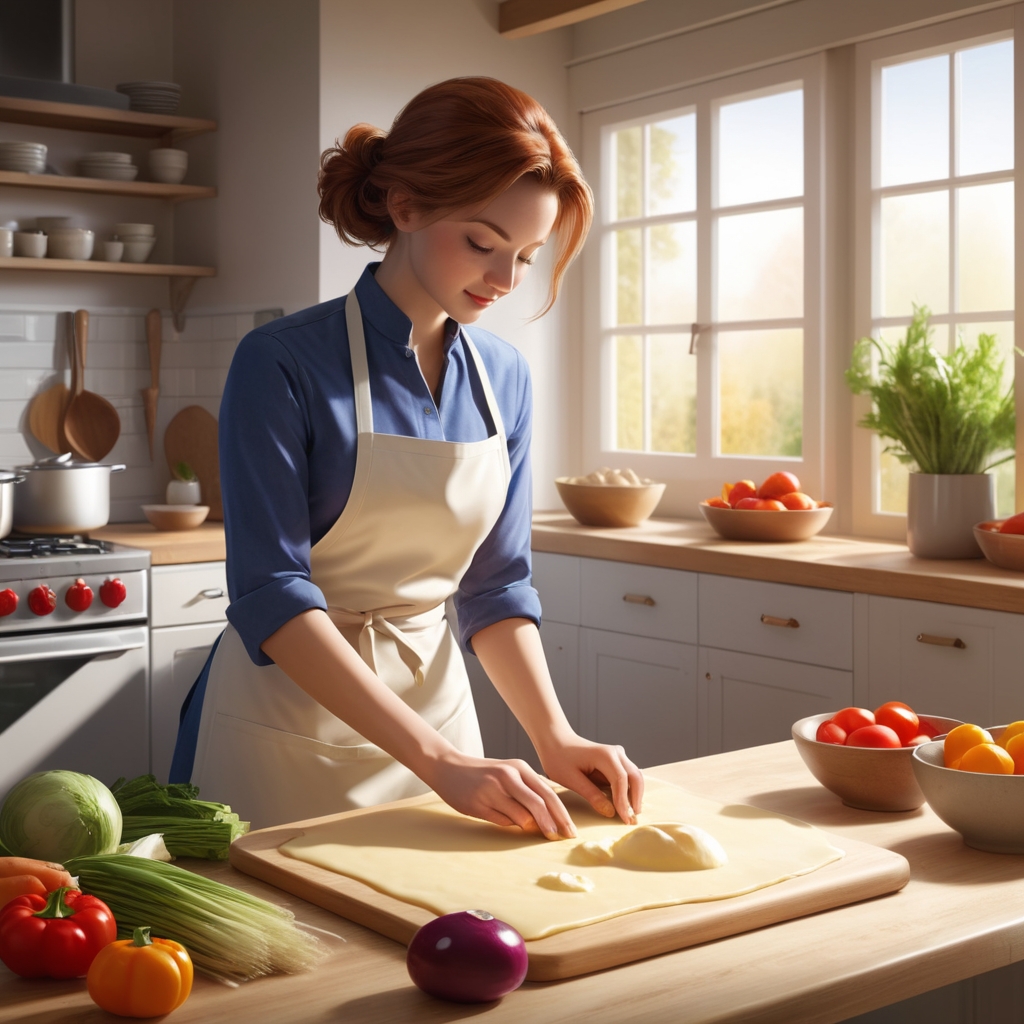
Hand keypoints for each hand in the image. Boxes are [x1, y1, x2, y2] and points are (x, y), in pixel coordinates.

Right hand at [423, 750, 577, 839]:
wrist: (448, 767)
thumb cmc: (483, 774)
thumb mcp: (508, 774)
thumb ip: (527, 791)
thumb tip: (548, 817)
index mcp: (519, 768)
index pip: (548, 794)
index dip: (561, 814)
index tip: (570, 831)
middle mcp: (508, 777)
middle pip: (539, 804)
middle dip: (552, 824)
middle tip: (559, 839)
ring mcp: (493, 790)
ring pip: (520, 816)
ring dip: (528, 827)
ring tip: (530, 830)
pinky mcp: (478, 804)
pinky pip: (501, 822)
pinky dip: (508, 825)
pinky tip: (505, 821)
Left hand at [536, 732, 643, 825]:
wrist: (556, 741)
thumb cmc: (559, 758)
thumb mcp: (571, 779)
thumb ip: (592, 795)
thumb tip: (611, 812)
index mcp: (604, 755)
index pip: (621, 780)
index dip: (624, 801)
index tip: (625, 820)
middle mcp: (615, 753)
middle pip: (635, 777)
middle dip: (636, 799)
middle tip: (633, 821)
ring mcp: (617, 755)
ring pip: (634, 776)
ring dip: (635, 796)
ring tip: (631, 816)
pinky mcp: (616, 761)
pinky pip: (627, 777)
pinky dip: (629, 791)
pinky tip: (626, 806)